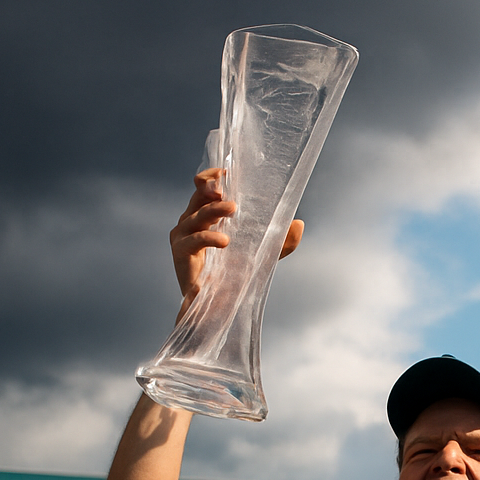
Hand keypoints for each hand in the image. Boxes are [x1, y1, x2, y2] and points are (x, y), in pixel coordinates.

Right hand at [170, 168, 304, 302]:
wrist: (217, 307)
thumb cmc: (233, 277)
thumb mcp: (261, 256)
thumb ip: (280, 241)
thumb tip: (299, 223)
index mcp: (205, 216)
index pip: (203, 188)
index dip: (211, 177)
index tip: (225, 172)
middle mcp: (190, 222)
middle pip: (198, 196)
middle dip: (213, 189)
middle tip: (230, 190)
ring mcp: (182, 236)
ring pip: (197, 215)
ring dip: (214, 209)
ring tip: (233, 209)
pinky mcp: (180, 253)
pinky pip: (194, 239)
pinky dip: (209, 238)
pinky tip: (225, 242)